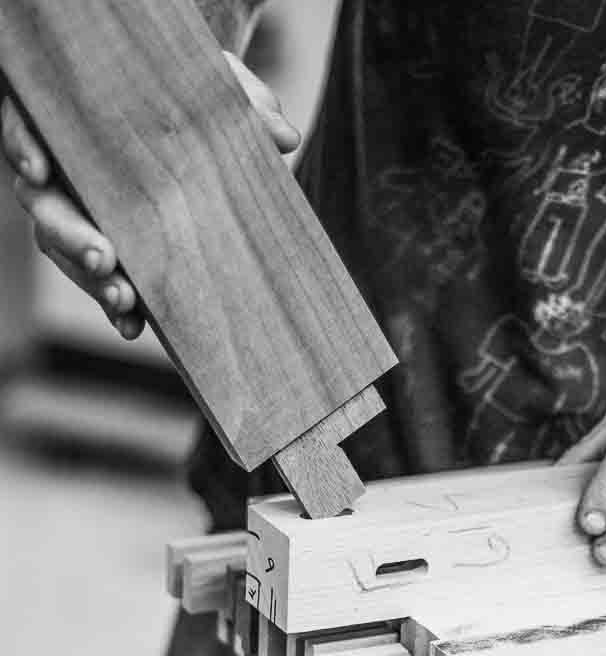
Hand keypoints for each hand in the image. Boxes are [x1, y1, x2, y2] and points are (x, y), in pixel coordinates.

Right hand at [0, 53, 299, 339]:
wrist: (192, 124)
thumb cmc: (187, 95)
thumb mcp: (211, 85)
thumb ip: (241, 100)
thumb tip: (286, 137)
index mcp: (72, 119)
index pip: (26, 127)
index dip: (24, 147)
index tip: (39, 170)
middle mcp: (63, 169)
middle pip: (44, 205)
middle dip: (70, 235)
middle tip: (104, 257)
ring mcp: (78, 213)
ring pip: (64, 250)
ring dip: (91, 279)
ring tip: (124, 299)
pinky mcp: (104, 250)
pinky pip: (98, 281)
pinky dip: (114, 306)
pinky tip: (132, 326)